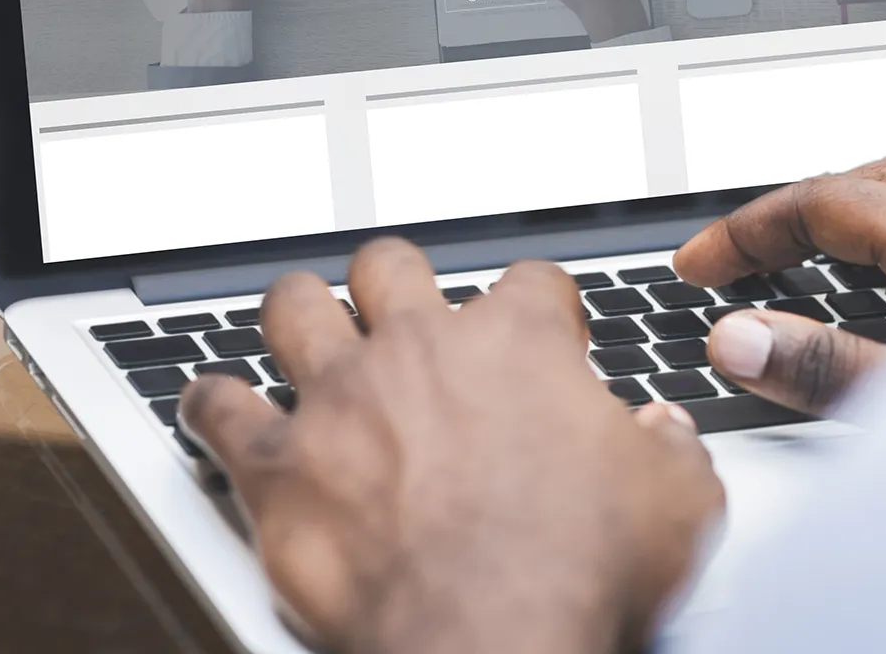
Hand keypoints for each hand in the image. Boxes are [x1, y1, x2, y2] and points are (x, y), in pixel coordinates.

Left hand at [178, 238, 723, 653]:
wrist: (489, 636)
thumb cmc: (576, 569)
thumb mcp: (676, 503)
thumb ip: (669, 451)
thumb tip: (663, 434)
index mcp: (516, 345)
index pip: (529, 284)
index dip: (538, 306)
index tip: (541, 333)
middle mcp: (419, 350)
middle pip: (391, 268)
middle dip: (396, 282)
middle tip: (402, 312)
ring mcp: (341, 400)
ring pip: (295, 308)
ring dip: (297, 313)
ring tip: (300, 321)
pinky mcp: (278, 465)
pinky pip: (220, 408)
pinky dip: (210, 402)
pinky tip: (210, 402)